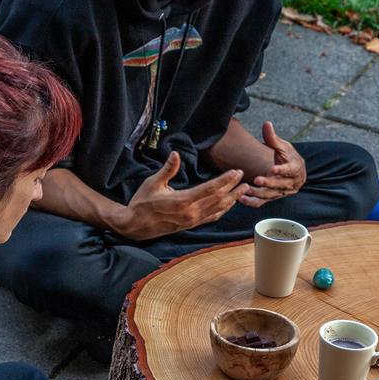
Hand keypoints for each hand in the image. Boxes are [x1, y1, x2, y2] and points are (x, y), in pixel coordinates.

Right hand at [116, 152, 248, 239]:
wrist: (135, 225)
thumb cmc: (142, 202)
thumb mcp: (152, 183)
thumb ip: (167, 169)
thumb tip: (175, 154)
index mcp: (183, 200)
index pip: (210, 189)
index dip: (225, 180)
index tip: (235, 172)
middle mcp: (191, 212)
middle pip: (218, 199)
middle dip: (233, 187)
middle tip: (244, 177)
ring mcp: (193, 220)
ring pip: (218, 209)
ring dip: (232, 199)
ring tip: (244, 189)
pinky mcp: (191, 225)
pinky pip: (212, 217)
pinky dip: (223, 210)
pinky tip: (230, 204)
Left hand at [240, 122, 305, 207]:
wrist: (294, 171)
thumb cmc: (288, 156)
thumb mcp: (282, 146)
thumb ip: (272, 137)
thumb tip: (266, 124)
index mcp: (296, 168)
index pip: (290, 170)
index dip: (282, 170)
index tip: (273, 169)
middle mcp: (291, 183)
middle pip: (280, 185)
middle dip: (268, 183)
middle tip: (257, 179)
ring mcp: (282, 192)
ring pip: (270, 195)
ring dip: (258, 193)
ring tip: (245, 189)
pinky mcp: (272, 197)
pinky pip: (263, 202)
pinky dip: (252, 202)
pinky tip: (241, 198)